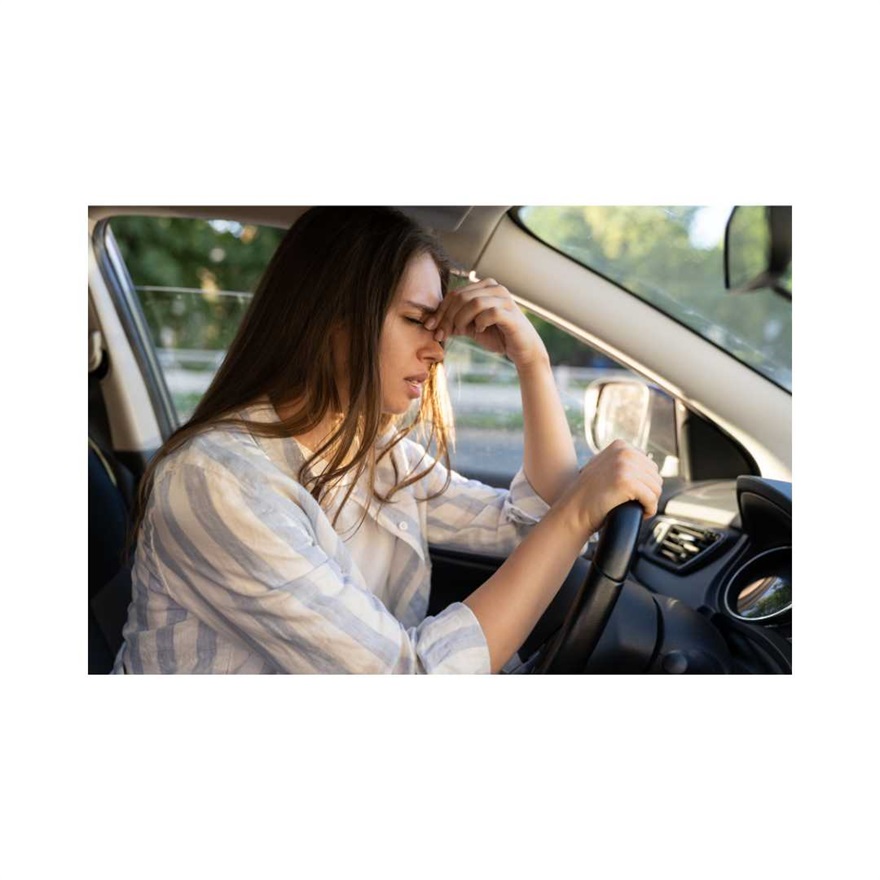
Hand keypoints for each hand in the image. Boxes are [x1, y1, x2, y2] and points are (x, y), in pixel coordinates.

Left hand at [425, 278, 546, 368]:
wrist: (522, 350)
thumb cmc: (497, 336)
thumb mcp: (471, 327)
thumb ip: (455, 321)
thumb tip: (432, 324)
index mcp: (484, 287)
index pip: (455, 293)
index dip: (440, 310)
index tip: (430, 327)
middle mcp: (495, 288)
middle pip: (461, 297)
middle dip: (447, 317)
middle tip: (441, 334)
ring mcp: (505, 299)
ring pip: (474, 302)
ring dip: (461, 320)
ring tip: (461, 332)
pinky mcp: (511, 313)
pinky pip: (489, 313)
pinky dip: (480, 323)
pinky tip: (480, 331)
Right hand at [562, 439, 662, 536]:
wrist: (573, 511)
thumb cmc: (588, 495)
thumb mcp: (603, 466)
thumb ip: (620, 460)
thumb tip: (643, 460)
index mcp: (620, 445)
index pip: (650, 465)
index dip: (644, 483)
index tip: (633, 494)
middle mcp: (623, 452)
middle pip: (655, 476)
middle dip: (648, 492)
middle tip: (635, 503)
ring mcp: (624, 466)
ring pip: (656, 488)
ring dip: (649, 502)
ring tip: (636, 507)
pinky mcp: (626, 482)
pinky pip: (652, 499)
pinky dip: (649, 510)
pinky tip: (641, 513)